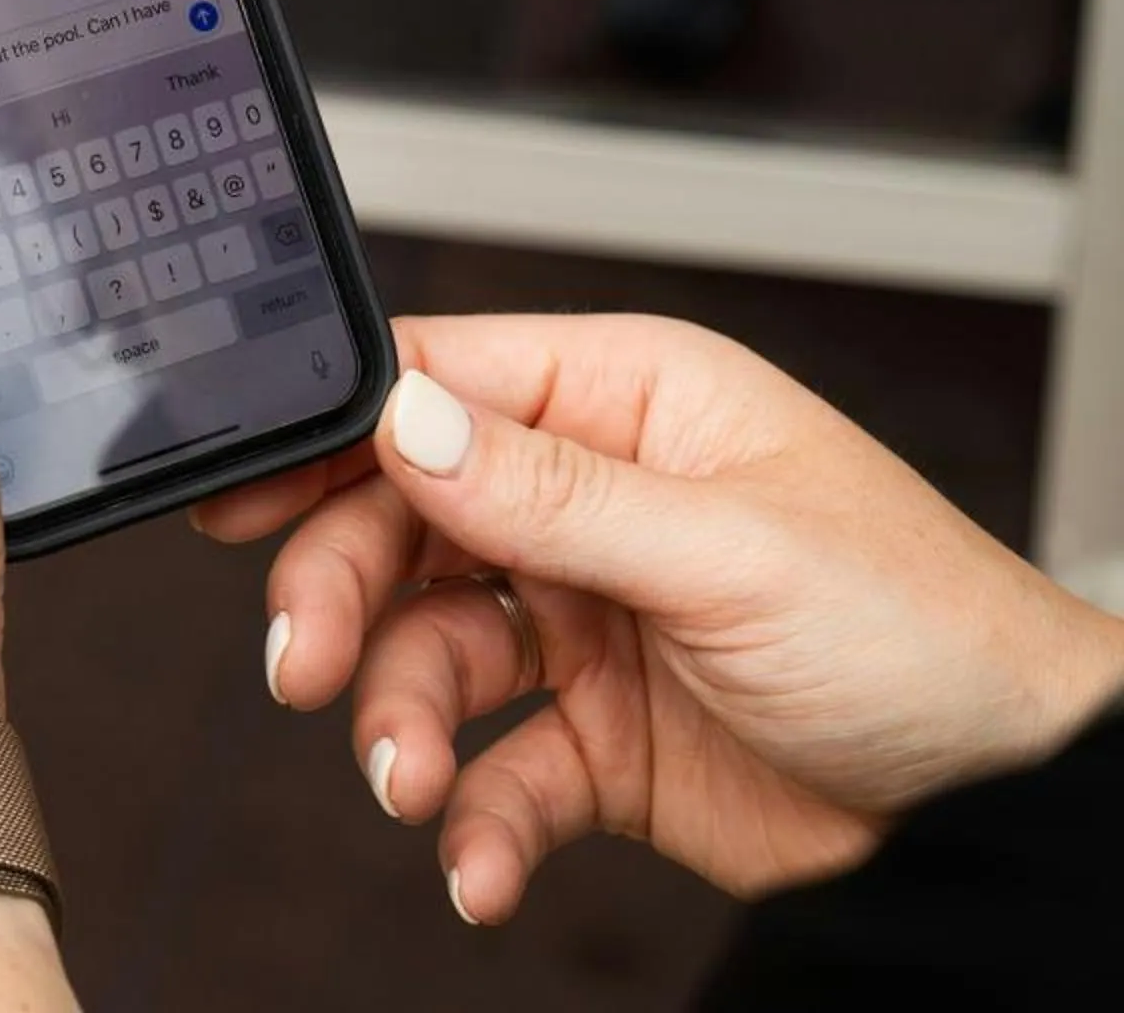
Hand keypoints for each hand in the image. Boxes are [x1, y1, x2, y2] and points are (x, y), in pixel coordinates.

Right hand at [196, 313, 1123, 923]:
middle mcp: (595, 501)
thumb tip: (407, 416)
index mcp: (628, 403)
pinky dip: (473, 818)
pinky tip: (478, 860)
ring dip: (401, 718)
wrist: (1004, 805)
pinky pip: (497, 767)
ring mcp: (592, 619)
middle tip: (304, 664)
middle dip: (344, 591)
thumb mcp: (729, 549)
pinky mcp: (602, 738)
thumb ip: (553, 493)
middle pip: (408, 520)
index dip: (332, 426)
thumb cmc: (924, 628)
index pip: (444, 381)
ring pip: (433, 649)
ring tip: (411, 781)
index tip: (237, 484)